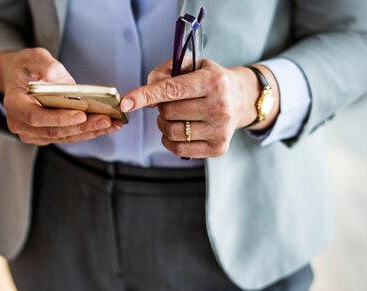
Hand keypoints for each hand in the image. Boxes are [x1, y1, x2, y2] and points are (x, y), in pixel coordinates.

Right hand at [0, 48, 121, 145]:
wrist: (17, 79)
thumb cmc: (25, 67)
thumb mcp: (33, 57)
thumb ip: (47, 66)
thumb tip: (64, 82)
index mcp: (14, 104)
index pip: (35, 116)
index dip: (59, 118)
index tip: (81, 114)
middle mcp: (20, 124)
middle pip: (54, 131)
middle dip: (82, 127)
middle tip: (106, 119)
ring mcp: (32, 133)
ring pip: (63, 137)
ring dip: (89, 132)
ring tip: (112, 124)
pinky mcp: (44, 137)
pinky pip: (67, 137)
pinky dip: (86, 132)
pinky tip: (105, 126)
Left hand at [120, 59, 278, 157]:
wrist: (242, 98)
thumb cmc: (208, 80)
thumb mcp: (190, 65)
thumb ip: (163, 74)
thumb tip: (147, 101)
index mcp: (213, 81)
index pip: (171, 90)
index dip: (145, 95)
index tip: (125, 102)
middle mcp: (220, 106)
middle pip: (168, 112)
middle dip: (161, 107)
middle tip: (171, 102)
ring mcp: (220, 129)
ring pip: (171, 132)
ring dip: (164, 124)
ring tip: (176, 115)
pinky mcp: (218, 147)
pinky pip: (178, 149)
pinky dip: (170, 140)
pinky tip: (179, 129)